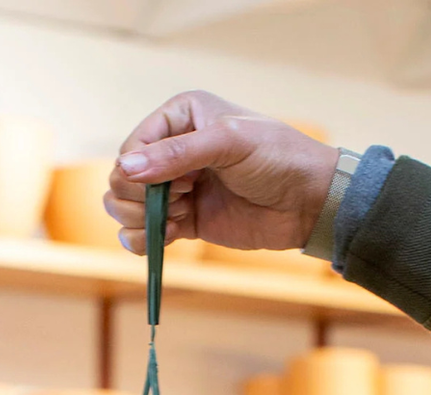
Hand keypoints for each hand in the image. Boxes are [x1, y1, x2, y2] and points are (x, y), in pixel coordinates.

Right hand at [106, 91, 338, 254]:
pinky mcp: (184, 220)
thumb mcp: (229, 143)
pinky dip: (147, 240)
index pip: (131, 147)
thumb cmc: (276, 158)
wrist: (308, 202)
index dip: (140, 171)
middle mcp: (172, 150)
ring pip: (126, 208)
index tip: (179, 180)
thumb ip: (177, 154)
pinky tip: (172, 235)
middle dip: (142, 197)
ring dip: (144, 219)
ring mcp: (177, 188)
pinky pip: (144, 234)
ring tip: (182, 215)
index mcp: (179, 117)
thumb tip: (125, 169)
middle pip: (122, 180)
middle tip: (183, 197)